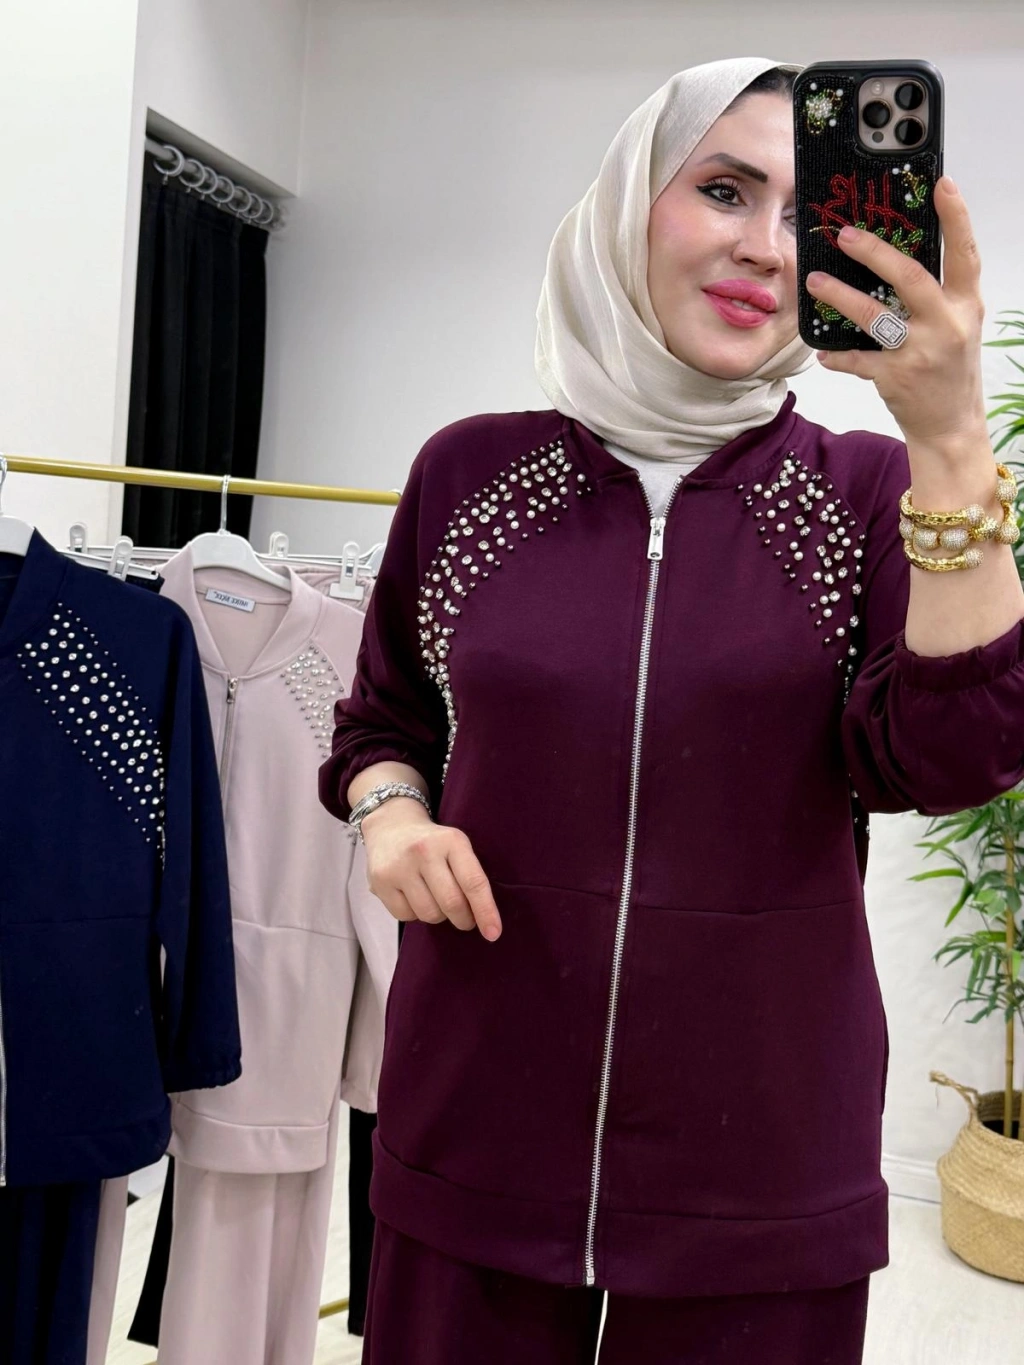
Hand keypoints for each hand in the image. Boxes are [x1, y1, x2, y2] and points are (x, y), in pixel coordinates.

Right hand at [361, 801, 502, 940]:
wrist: (391, 827)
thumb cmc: (433, 843)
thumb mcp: (457, 846)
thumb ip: (470, 876)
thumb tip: (485, 920)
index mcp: (451, 840)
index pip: (473, 882)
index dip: (485, 911)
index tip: (494, 933)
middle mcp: (424, 851)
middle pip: (451, 903)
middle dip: (464, 919)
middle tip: (466, 920)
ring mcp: (399, 867)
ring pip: (429, 914)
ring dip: (438, 916)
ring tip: (435, 900)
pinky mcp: (380, 882)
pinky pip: (406, 916)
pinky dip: (415, 914)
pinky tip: (414, 897)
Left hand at [805, 176, 987, 449]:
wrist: (951, 426)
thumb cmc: (950, 368)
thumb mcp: (957, 325)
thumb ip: (937, 294)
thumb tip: (894, 256)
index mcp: (966, 306)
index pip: (965, 254)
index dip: (956, 217)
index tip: (942, 184)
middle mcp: (947, 325)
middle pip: (911, 278)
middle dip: (876, 253)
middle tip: (846, 234)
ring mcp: (921, 353)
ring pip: (875, 318)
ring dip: (841, 297)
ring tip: (815, 281)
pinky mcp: (896, 378)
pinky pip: (857, 360)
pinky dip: (837, 355)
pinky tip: (823, 351)